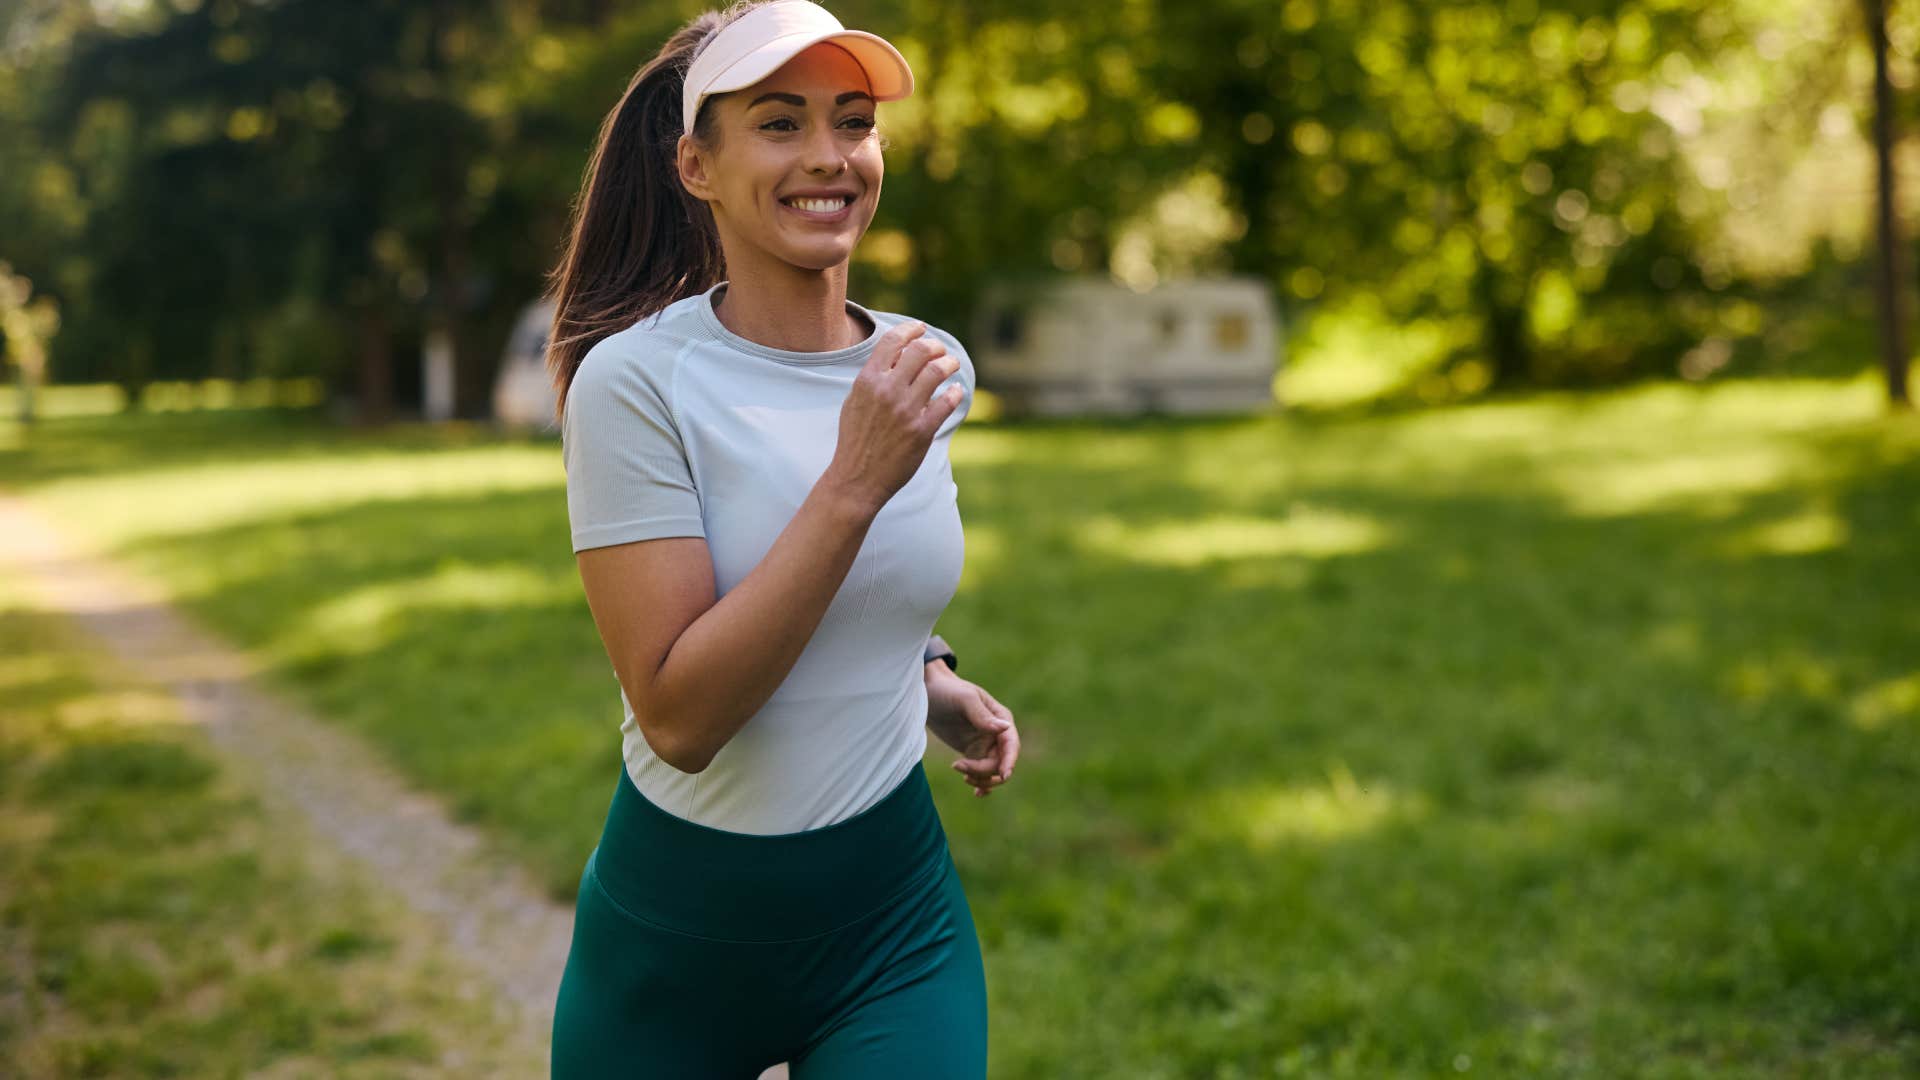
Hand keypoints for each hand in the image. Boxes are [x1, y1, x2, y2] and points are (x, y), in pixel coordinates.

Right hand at [824, 320, 963, 512]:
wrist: (856, 478)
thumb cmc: (855, 439)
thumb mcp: (854, 401)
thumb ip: (873, 377)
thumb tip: (895, 355)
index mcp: (868, 381)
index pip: (893, 341)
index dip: (911, 329)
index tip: (921, 329)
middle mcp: (887, 391)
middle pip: (921, 351)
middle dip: (935, 346)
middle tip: (940, 351)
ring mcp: (906, 411)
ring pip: (938, 371)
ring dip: (949, 364)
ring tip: (952, 365)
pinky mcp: (922, 431)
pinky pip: (947, 402)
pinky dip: (955, 392)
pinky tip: (955, 391)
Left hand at [924, 664, 1019, 797]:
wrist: (927, 691)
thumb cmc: (947, 690)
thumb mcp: (964, 700)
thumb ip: (982, 716)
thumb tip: (1005, 728)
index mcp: (1001, 718)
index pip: (1011, 744)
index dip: (1010, 761)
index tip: (1003, 775)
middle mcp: (996, 733)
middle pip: (1002, 762)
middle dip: (985, 771)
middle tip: (960, 766)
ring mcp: (985, 744)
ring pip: (992, 771)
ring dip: (980, 778)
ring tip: (958, 769)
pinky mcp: (972, 751)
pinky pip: (982, 772)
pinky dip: (981, 783)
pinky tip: (975, 792)